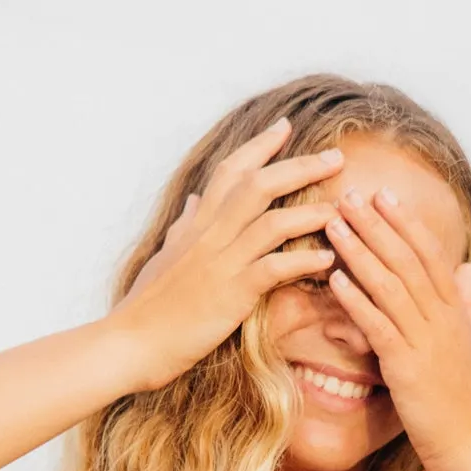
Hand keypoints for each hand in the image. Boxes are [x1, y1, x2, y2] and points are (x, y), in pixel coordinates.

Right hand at [109, 120, 343, 393]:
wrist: (130, 343)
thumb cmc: (147, 306)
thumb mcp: (165, 256)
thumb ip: (184, 226)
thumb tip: (194, 202)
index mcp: (196, 224)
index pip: (229, 170)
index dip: (258, 146)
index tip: (285, 127)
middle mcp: (209, 235)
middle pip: (258, 184)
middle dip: (299, 166)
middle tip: (336, 156)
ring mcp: (220, 262)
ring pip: (271, 222)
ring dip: (310, 212)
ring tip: (340, 208)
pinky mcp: (231, 294)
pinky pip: (274, 269)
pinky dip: (303, 261)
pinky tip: (327, 260)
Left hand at [322, 188, 470, 470]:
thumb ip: (469, 307)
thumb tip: (465, 272)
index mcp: (457, 314)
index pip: (430, 256)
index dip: (406, 224)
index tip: (384, 195)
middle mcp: (443, 321)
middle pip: (407, 260)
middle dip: (377, 224)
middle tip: (350, 193)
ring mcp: (426, 342)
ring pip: (390, 284)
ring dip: (360, 250)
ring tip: (335, 222)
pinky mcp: (406, 368)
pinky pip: (378, 325)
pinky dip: (355, 298)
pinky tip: (334, 277)